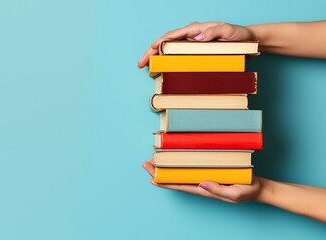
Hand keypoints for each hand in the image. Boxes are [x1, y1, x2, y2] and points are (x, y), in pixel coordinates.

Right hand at [137, 21, 254, 68]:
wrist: (247, 39)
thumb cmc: (238, 35)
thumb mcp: (228, 32)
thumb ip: (214, 32)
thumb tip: (197, 37)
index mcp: (195, 29)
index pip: (172, 35)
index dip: (159, 43)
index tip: (150, 50)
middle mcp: (191, 34)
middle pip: (166, 42)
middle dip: (151, 52)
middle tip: (141, 63)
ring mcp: (192, 42)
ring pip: (169, 48)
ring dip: (156, 57)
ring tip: (146, 67)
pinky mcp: (195, 49)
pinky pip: (177, 54)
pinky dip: (167, 60)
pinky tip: (162, 67)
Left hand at [142, 160, 262, 202]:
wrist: (258, 187)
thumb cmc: (247, 191)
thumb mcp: (234, 193)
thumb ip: (218, 190)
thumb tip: (201, 184)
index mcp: (205, 190)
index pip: (180, 186)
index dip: (165, 182)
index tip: (151, 178)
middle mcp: (201, 183)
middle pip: (176, 178)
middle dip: (160, 172)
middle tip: (146, 163)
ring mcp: (205, 176)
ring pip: (181, 171)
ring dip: (167, 166)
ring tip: (153, 159)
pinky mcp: (210, 169)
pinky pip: (192, 166)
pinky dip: (180, 162)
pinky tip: (174, 157)